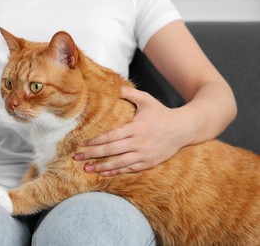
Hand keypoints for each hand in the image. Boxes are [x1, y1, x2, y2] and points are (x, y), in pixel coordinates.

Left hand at [74, 86, 189, 175]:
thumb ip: (131, 94)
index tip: (81, 144)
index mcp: (135, 127)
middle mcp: (138, 142)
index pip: (111, 136)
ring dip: (101, 166)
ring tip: (86, 169)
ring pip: (118, 163)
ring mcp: (144, 154)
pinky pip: (129, 169)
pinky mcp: (149, 163)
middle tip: (76, 157)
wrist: (184, 129)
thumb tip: (118, 87)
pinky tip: (104, 174)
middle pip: (111, 150)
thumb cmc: (162, 113)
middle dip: (92, 154)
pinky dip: (116, 172)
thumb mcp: (148, 100)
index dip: (95, 141)